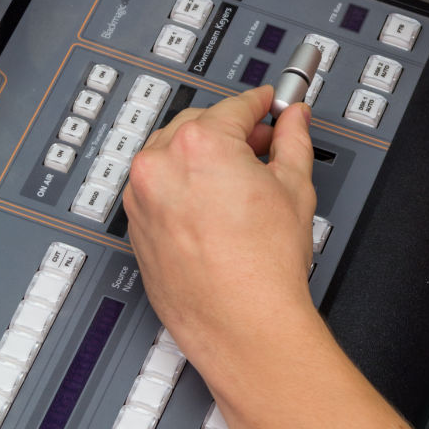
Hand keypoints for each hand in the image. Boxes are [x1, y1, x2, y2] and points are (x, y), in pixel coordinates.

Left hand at [123, 85, 318, 360]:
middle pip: (197, 125)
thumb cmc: (264, 268)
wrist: (242, 324)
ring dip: (201, 158)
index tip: (268, 105)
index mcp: (199, 144)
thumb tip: (293, 121)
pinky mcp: (134, 226)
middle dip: (230, 132)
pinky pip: (157, 189)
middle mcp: (159, 165)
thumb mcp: (294, 188)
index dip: (260, 104)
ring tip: (237, 182)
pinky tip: (212, 209)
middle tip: (262, 147)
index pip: (234, 107)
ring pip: (171, 156)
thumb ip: (292, 141)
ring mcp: (141, 197)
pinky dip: (180, 188)